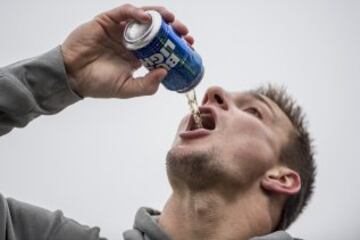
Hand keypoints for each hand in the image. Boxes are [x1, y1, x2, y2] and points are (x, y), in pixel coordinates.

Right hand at [61, 4, 193, 97]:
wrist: (72, 77)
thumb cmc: (98, 84)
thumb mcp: (127, 89)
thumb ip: (146, 85)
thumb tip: (165, 72)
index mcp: (137, 56)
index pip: (161, 47)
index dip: (175, 45)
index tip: (189, 46)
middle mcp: (131, 41)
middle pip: (156, 30)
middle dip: (172, 29)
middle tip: (184, 32)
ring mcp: (120, 30)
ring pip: (143, 18)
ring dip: (159, 16)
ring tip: (172, 19)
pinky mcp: (107, 21)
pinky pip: (124, 12)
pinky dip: (136, 12)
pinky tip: (147, 18)